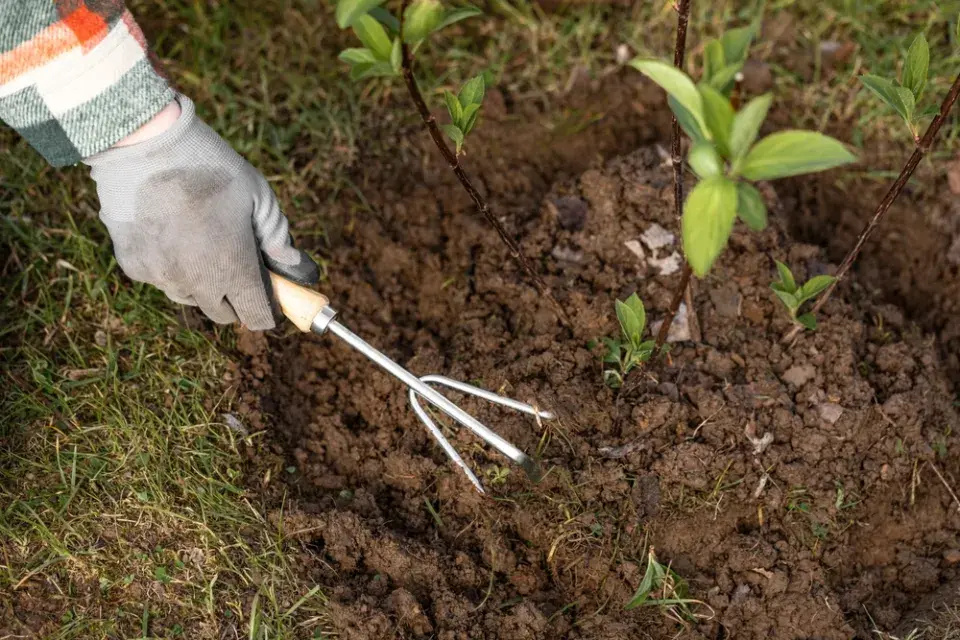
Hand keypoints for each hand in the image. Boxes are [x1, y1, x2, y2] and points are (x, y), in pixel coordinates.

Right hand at [84, 95, 317, 329]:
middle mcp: (197, 283)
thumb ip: (278, 237)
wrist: (145, 143)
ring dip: (202, 284)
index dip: (268, 310)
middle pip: (223, 314)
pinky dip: (170, 266)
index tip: (270, 296)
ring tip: (203, 243)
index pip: (257, 317)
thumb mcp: (258, 197)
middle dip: (236, 298)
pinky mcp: (134, 266)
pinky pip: (161, 279)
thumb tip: (295, 269)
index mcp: (234, 269)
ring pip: (190, 297)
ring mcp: (162, 277)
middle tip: (238, 265)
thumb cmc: (211, 167)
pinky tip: (172, 233)